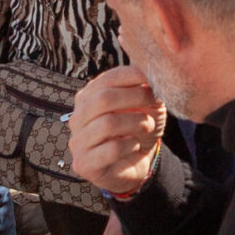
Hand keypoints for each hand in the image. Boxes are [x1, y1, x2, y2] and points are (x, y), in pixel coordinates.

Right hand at [69, 65, 165, 197]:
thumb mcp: (144, 105)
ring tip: (148, 126)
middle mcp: (78, 117)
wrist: (135, 163)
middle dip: (136, 97)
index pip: (107, 79)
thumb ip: (142, 87)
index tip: (155, 78)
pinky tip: (135, 146)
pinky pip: (111, 149)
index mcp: (88, 98)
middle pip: (103, 99)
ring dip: (137, 122)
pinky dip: (131, 145)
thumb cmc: (137, 130)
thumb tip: (152, 71)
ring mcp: (78, 142)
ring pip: (108, 124)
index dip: (133, 75)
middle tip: (156, 101)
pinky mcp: (84, 164)